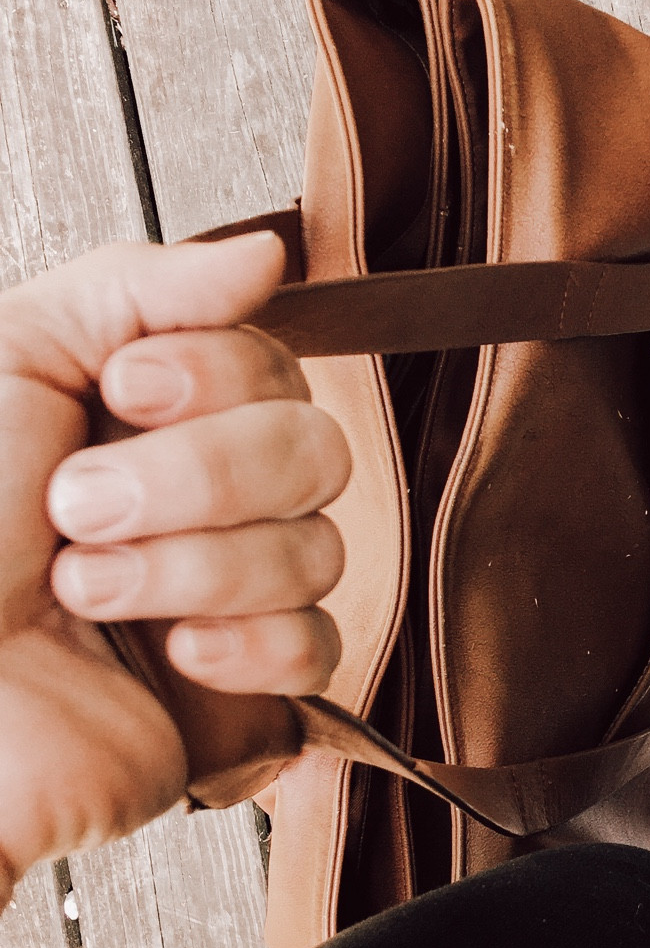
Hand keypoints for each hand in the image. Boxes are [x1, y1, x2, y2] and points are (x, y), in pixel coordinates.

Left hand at [0, 232, 350, 910]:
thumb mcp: (7, 361)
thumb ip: (136, 289)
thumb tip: (264, 254)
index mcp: (146, 416)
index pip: (271, 364)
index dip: (215, 376)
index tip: (123, 395)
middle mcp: (199, 498)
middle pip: (316, 451)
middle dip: (198, 479)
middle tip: (79, 507)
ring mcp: (229, 596)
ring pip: (321, 551)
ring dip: (191, 569)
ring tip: (82, 590)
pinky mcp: (247, 693)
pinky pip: (319, 649)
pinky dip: (244, 647)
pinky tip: (170, 652)